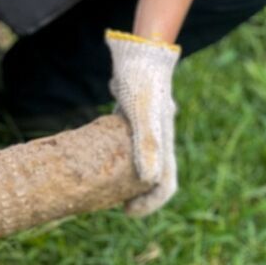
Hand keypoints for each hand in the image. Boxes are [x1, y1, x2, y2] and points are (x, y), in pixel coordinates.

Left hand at [104, 29, 181, 216]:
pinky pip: (127, 143)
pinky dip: (118, 155)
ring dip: (127, 177)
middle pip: (154, 176)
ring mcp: (147, 127)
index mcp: (164, 142)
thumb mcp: (142, 112)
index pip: (166, 183)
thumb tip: (148, 180)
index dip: (150, 203)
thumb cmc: (141, 80)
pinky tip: (99, 156)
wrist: (140, 51)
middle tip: (115, 205)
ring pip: (140, 160)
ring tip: (106, 187)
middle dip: (138, 195)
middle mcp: (159, 138)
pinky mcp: (133, 117)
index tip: (128, 213)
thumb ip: (147, 143)